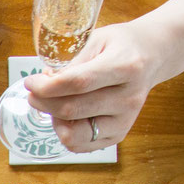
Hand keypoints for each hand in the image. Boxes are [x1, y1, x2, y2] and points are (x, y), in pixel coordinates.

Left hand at [20, 19, 169, 151]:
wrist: (152, 56)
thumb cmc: (120, 45)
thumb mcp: (97, 38)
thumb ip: (71, 60)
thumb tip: (45, 81)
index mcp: (125, 66)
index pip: (78, 83)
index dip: (47, 86)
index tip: (31, 81)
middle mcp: (128, 97)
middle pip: (72, 109)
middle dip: (43, 101)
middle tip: (34, 91)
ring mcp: (125, 120)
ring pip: (74, 133)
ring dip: (53, 119)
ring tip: (52, 102)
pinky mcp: (119, 135)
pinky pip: (80, 144)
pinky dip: (64, 131)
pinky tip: (65, 115)